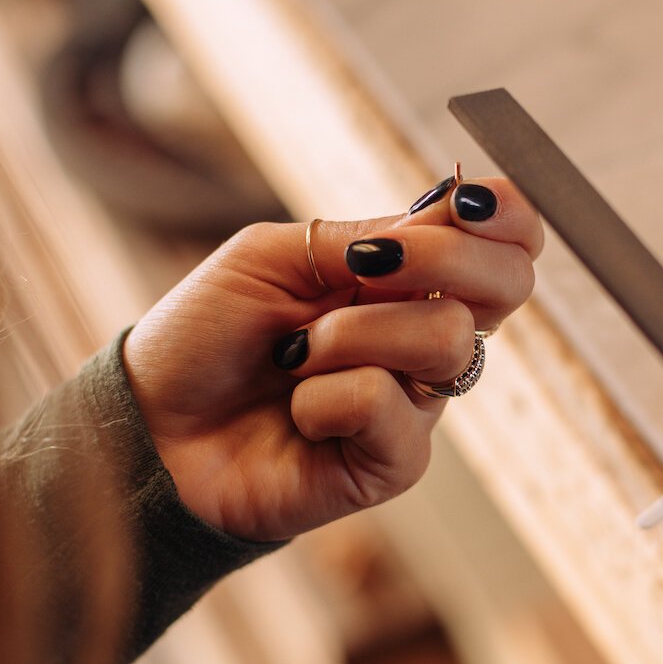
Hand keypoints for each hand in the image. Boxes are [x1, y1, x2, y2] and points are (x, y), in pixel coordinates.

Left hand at [122, 176, 541, 541]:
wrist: (152, 426)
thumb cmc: (206, 337)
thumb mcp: (276, 256)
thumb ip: (366, 234)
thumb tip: (449, 215)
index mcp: (407, 278)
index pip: (506, 240)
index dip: (507, 213)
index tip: (465, 201)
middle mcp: (424, 336)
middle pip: (510, 284)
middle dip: (446, 257)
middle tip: (363, 266)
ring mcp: (415, 401)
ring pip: (446, 339)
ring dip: (353, 334)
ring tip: (294, 356)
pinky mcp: (393, 462)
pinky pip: (389, 407)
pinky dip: (326, 399)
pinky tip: (296, 413)